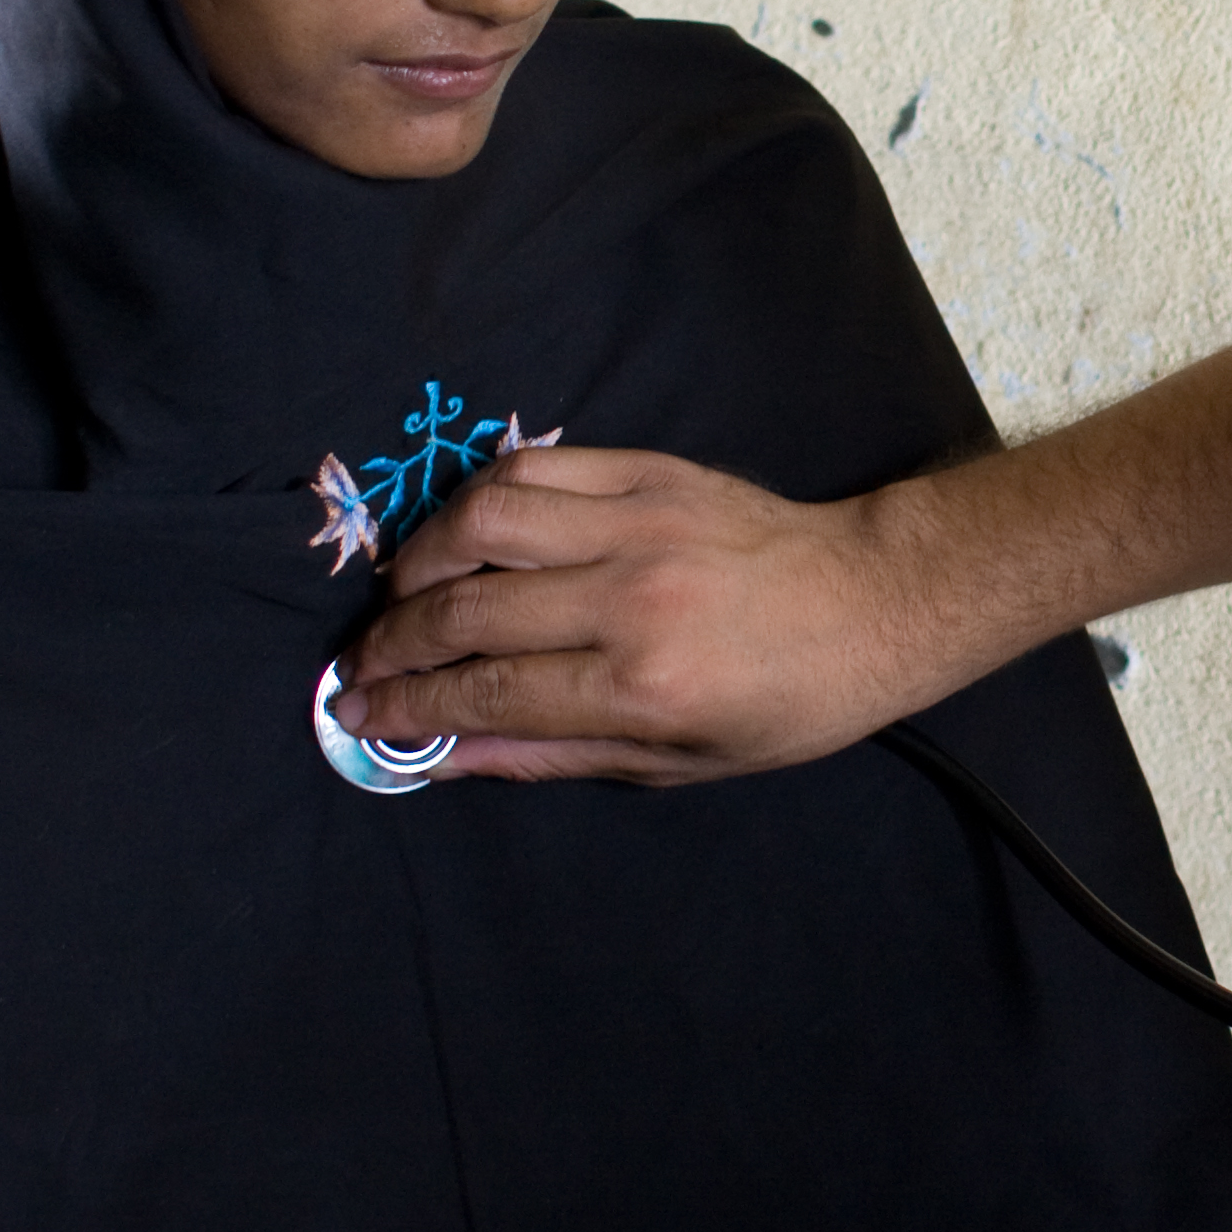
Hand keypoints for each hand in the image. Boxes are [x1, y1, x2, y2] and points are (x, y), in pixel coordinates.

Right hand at [331, 446, 958, 785]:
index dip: (407, 706)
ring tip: (405, 598)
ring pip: (482, 520)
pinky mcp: (649, 470)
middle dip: (392, 645)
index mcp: (643, 685)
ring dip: (419, 561)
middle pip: (466, 610)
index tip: (356, 715)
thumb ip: (553, 754)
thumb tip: (443, 753)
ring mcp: (638, 522)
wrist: (874, 600)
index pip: (485, 691)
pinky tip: (461, 535)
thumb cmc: (785, 702)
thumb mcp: (678, 761)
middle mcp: (631, 598)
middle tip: (361, 665)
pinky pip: (532, 470)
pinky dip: (476, 500)